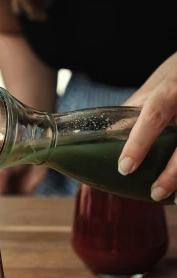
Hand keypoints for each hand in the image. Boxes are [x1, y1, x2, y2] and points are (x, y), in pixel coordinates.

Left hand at [119, 52, 176, 200]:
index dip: (139, 143)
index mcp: (169, 92)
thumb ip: (134, 110)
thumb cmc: (175, 78)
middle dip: (172, 172)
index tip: (125, 167)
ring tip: (174, 199)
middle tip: (154, 192)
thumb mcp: (154, 88)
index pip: (153, 116)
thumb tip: (107, 135)